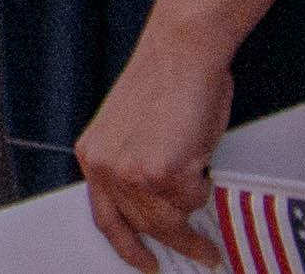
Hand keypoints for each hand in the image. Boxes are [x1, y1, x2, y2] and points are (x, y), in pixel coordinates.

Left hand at [75, 26, 240, 268]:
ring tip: (212, 235)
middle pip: (142, 226)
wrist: (180, 52)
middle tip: (201, 253)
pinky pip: (194, 202)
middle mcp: (104, 166)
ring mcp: (131, 172)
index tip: (143, 261)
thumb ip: (137, 168)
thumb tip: (162, 207)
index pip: (104, 216)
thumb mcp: (135, 133)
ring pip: (170, 221)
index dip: (125, 244)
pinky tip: (204, 168)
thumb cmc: (167, 83)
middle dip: (176, 242)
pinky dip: (206, 191)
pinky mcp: (162, 172)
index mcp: (92, 155)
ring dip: (195, 228)